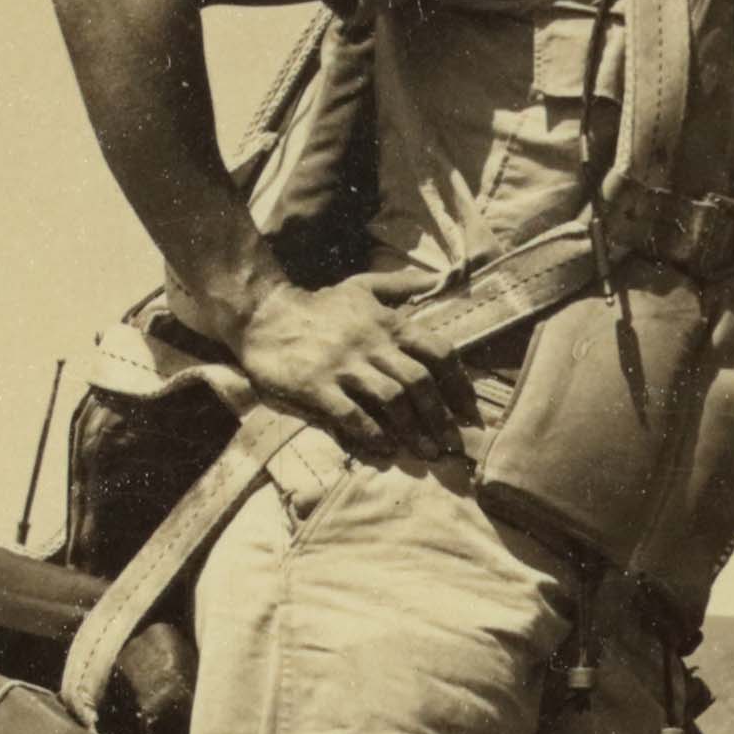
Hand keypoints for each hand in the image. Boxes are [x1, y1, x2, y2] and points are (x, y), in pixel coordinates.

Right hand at [213, 272, 445, 454]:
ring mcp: (344, 365)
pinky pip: (352, 414)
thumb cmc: (319, 305)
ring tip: (426, 453)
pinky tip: (385, 450)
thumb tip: (437, 280)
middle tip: (452, 445)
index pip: (438, 353)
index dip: (460, 385)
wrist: (264, 314)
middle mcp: (372, 344)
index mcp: (389, 323)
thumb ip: (400, 286)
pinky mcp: (317, 385)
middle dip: (441, 417)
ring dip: (413, 430)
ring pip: (391, 400)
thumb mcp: (362, 287)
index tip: (470, 413)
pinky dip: (372, 434)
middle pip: (420, 382)